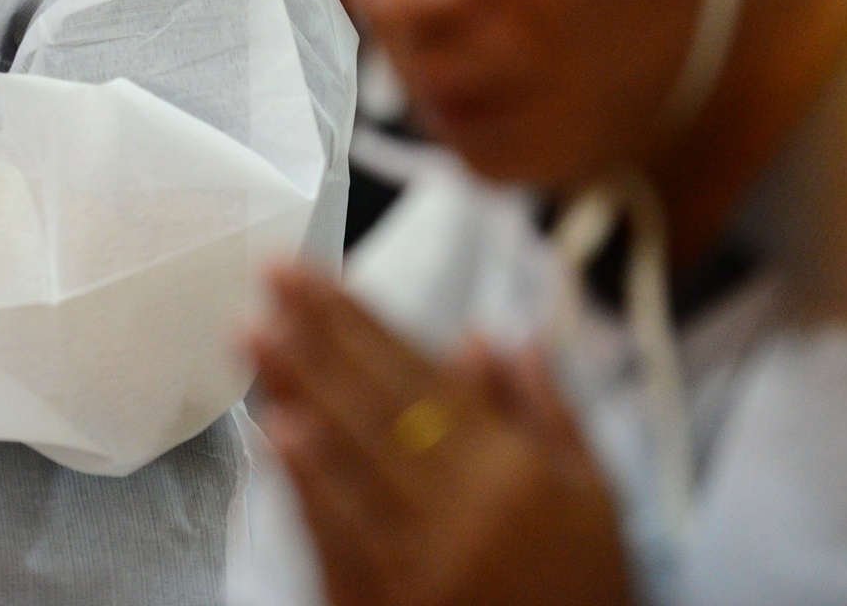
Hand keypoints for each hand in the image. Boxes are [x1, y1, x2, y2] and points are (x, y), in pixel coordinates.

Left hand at [245, 267, 632, 605]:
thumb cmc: (584, 586)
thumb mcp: (594, 496)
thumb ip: (547, 411)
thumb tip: (494, 334)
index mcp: (511, 470)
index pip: (420, 375)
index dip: (361, 320)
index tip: (309, 274)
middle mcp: (462, 507)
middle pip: (375, 404)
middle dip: (316, 334)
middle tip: (267, 276)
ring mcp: (418, 559)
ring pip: (348, 459)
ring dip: (295, 392)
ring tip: (252, 336)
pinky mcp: (381, 603)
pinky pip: (335, 535)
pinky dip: (302, 483)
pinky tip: (271, 435)